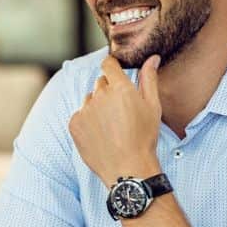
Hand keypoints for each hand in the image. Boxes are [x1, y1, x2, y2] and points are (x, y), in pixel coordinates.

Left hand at [68, 54, 163, 186]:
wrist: (127, 168)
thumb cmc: (144, 137)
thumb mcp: (152, 106)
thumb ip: (149, 79)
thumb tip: (152, 58)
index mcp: (120, 88)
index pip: (108, 64)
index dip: (112, 67)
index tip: (115, 74)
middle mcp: (100, 95)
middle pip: (100, 82)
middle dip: (108, 91)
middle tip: (120, 111)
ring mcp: (85, 110)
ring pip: (89, 99)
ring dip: (97, 106)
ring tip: (111, 126)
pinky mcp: (74, 124)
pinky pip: (80, 115)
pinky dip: (87, 121)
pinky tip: (100, 134)